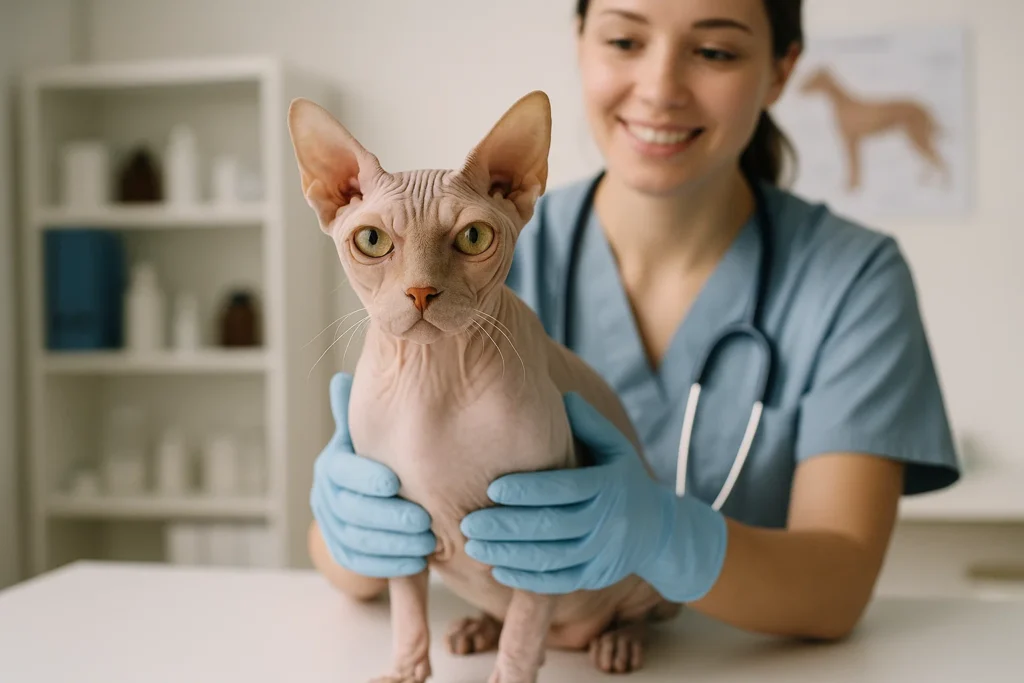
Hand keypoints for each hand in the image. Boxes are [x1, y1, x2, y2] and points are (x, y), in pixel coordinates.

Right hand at [310, 372, 435, 577]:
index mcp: (333, 463)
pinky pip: (360, 563)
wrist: (371, 495)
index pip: (342, 470)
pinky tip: (418, 563)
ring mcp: (331, 525)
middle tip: (425, 522)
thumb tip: (341, 379)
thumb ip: (367, 413)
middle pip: (350, 510)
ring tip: (428, 544)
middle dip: (389, 518)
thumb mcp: (376, 433)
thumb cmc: (384, 455)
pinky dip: (389, 565)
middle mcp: (325, 494)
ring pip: (356, 539)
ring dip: (393, 545)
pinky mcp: (343, 551)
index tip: (395, 483)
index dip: (366, 477)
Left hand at [460, 392, 727, 601]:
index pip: (564, 489)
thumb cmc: (623, 479)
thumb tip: (559, 397)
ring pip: (551, 557)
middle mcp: (607, 522)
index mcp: (609, 486)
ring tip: (473, 547)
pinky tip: (497, 568)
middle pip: (552, 526)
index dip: (527, 490)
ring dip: (508, 554)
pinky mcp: (594, 577)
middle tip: (469, 522)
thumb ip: (587, 423)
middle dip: (506, 526)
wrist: (658, 531)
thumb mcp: (614, 447)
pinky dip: (526, 578)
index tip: (492, 488)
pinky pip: (558, 581)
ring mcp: (601, 553)